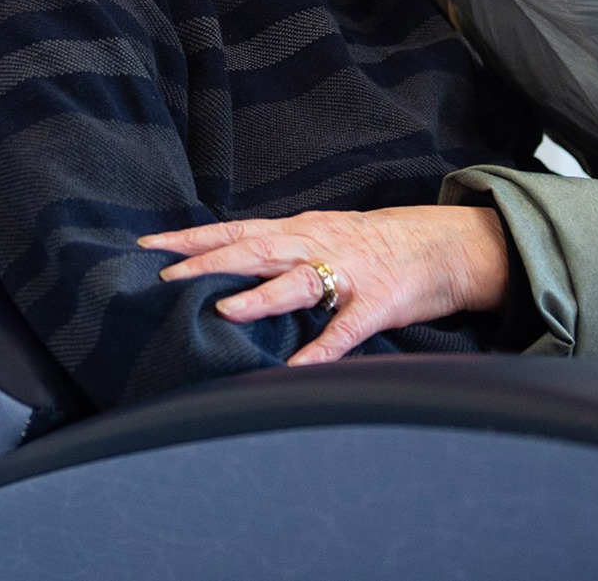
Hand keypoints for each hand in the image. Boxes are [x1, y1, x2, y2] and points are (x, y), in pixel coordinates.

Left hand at [140, 206, 509, 365]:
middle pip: (256, 251)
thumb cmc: (381, 243)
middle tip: (168, 280)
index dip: (192, 237)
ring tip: (226, 312)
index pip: (236, 230)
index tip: (149, 244)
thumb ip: (282, 249)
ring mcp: (350, 273)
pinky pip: (348, 329)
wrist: (448, 243)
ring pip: (299, 282)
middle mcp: (319, 244)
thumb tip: (228, 263)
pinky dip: (323, 348)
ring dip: (261, 297)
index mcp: (302, 229)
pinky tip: (299, 368)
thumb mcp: (325, 235)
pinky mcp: (379, 303)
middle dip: (210, 265)